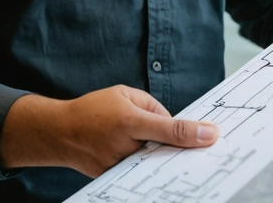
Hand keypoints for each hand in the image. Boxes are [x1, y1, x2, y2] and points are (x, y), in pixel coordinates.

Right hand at [0, 85, 218, 176]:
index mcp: (129, 120)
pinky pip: (139, 171)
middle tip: (203, 145)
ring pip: (153, 163)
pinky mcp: (113, 178)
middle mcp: (124, 146)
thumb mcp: (124, 95)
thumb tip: (174, 124)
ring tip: (169, 151)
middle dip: (181, 147)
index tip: (212, 135)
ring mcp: (118, 165)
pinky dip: (148, 164)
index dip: (192, 133)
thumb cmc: (93, 110)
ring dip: (162, 156)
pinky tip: (149, 157)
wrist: (59, 133)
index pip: (168, 129)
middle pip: (164, 151)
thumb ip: (153, 107)